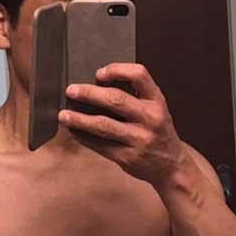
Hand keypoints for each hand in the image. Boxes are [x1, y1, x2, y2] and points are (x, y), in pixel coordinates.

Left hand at [58, 63, 186, 188]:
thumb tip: (97, 83)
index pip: (139, 75)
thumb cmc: (158, 132)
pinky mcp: (128, 158)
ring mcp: (139, 140)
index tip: (98, 73)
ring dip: (80, 119)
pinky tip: (73, 132)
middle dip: (89, 93)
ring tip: (64, 115)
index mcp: (157, 101)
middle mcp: (150, 119)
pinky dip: (84, 138)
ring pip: (104, 125)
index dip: (117, 70)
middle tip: (71, 90)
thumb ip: (135, 96)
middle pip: (116, 99)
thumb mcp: (155, 109)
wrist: (171, 166)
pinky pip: (100, 146)